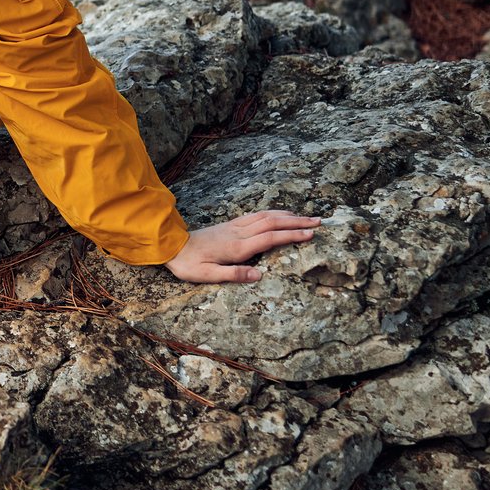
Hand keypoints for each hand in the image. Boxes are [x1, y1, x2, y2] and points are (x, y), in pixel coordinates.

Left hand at [164, 210, 322, 283]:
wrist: (170, 246)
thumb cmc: (188, 264)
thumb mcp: (207, 275)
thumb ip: (233, 274)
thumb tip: (259, 276)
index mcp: (236, 247)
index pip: (269, 238)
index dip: (290, 235)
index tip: (310, 233)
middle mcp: (238, 233)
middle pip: (272, 223)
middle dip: (297, 222)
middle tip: (319, 221)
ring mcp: (234, 226)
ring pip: (265, 216)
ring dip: (287, 215)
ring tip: (305, 217)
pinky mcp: (230, 225)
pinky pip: (256, 215)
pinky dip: (272, 213)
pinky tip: (279, 215)